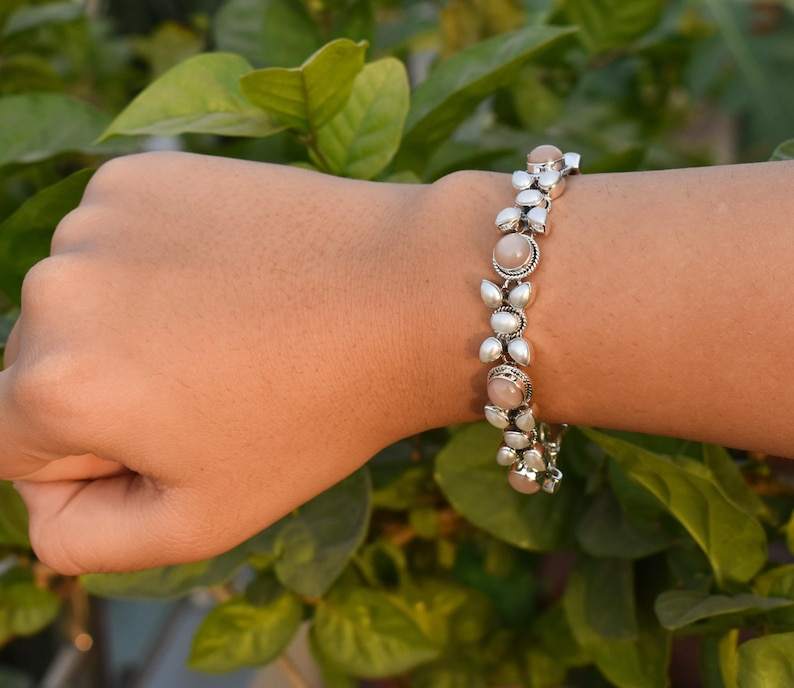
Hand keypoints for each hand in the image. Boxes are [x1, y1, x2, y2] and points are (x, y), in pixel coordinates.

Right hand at [1, 151, 429, 573]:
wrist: (401, 296)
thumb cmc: (313, 417)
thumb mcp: (201, 520)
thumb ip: (85, 540)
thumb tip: (41, 509)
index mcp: (55, 387)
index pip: (8, 447)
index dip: (85, 460)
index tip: (171, 438)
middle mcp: (52, 291)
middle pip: (39, 369)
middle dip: (107, 391)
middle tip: (215, 383)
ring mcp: (94, 220)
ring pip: (81, 303)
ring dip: (134, 323)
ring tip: (232, 325)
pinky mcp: (139, 177)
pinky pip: (116, 243)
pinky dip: (156, 262)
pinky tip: (230, 272)